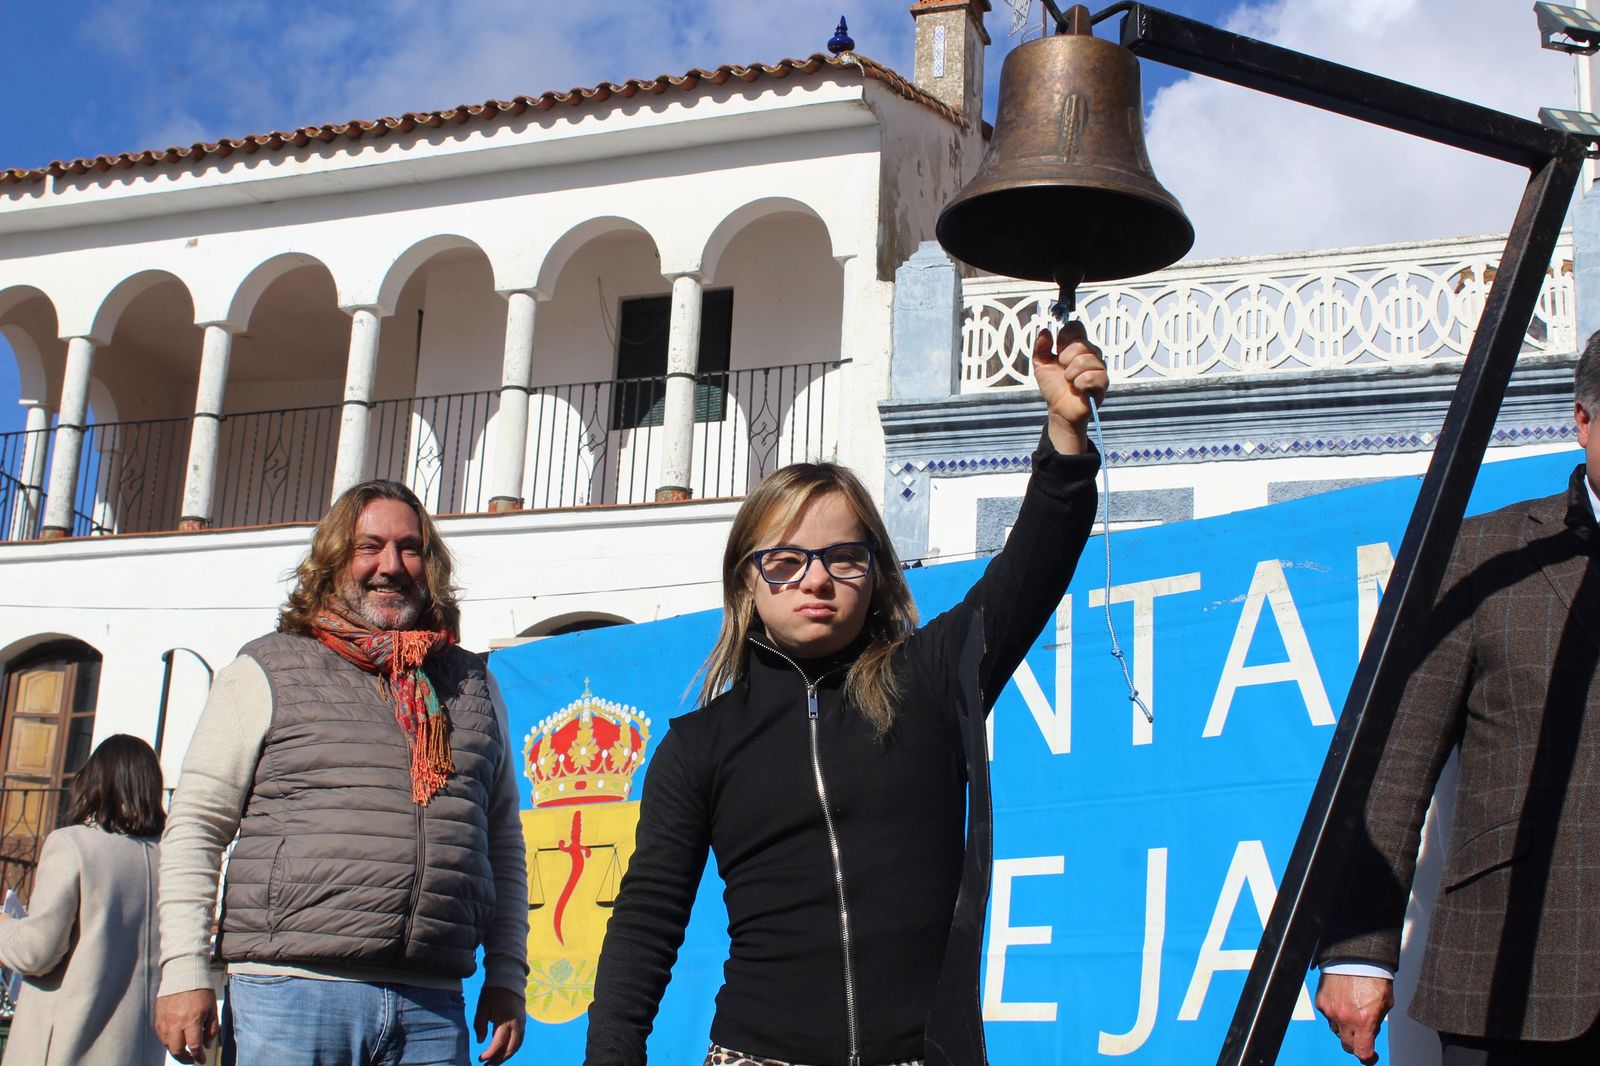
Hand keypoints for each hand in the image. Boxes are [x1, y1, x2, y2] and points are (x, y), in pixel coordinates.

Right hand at [156, 988, 219, 1064]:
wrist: (183, 974)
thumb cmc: (200, 990)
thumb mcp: (212, 1008)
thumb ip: (211, 1028)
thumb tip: (207, 1045)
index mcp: (192, 1020)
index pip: (194, 1045)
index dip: (199, 1056)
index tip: (202, 1059)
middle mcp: (176, 1023)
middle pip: (177, 1049)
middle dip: (185, 1058)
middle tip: (191, 1059)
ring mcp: (165, 1021)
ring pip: (167, 1044)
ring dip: (175, 1050)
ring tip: (183, 1051)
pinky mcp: (158, 1017)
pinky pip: (161, 1035)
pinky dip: (168, 1041)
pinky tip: (175, 1041)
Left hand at [474, 984, 525, 1064]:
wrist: (509, 979)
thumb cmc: (493, 992)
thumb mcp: (482, 1006)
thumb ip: (479, 1024)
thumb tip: (481, 1041)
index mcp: (506, 1020)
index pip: (498, 1044)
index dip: (489, 1054)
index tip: (480, 1059)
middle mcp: (517, 1024)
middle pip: (510, 1048)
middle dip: (499, 1060)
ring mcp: (522, 1023)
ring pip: (517, 1045)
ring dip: (506, 1056)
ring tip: (495, 1062)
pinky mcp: (523, 1021)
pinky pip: (520, 1039)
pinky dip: (512, 1048)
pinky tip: (503, 1051)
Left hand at [1033, 322, 1108, 454]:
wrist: (1058, 410)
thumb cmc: (1053, 386)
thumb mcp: (1041, 365)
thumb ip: (1040, 348)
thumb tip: (1044, 331)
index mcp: (1077, 346)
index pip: (1076, 327)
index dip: (1064, 335)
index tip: (1058, 349)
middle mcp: (1091, 353)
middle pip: (1080, 343)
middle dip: (1064, 359)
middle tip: (1062, 369)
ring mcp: (1099, 367)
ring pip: (1085, 360)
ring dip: (1070, 374)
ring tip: (1069, 381)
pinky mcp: (1103, 383)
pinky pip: (1091, 377)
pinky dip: (1079, 383)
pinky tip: (1077, 388)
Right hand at [1316, 972, 1393, 1063]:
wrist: (1356, 956)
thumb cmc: (1373, 976)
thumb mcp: (1385, 1003)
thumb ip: (1376, 1022)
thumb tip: (1370, 1032)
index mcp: (1364, 1021)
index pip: (1362, 1052)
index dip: (1368, 1059)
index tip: (1371, 1057)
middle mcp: (1345, 1019)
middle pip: (1347, 1045)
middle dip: (1356, 1043)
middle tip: (1362, 1034)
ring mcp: (1331, 1011)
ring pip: (1336, 1030)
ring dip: (1344, 1026)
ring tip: (1352, 1009)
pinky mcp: (1321, 1002)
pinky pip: (1327, 1015)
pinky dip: (1335, 1012)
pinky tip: (1342, 1000)